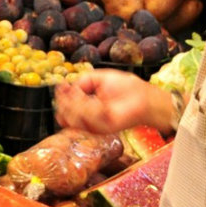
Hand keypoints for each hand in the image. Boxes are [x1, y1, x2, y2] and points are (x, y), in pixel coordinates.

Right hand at [54, 69, 169, 133]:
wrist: (144, 97)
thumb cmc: (126, 87)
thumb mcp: (99, 78)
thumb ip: (83, 81)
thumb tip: (69, 88)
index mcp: (87, 108)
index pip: (67, 109)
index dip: (61, 99)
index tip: (61, 87)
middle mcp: (89, 119)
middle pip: (66, 116)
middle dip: (64, 102)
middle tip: (68, 91)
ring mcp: (96, 124)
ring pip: (74, 118)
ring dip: (74, 104)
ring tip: (81, 95)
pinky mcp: (104, 127)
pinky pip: (87, 118)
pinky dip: (87, 107)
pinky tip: (93, 100)